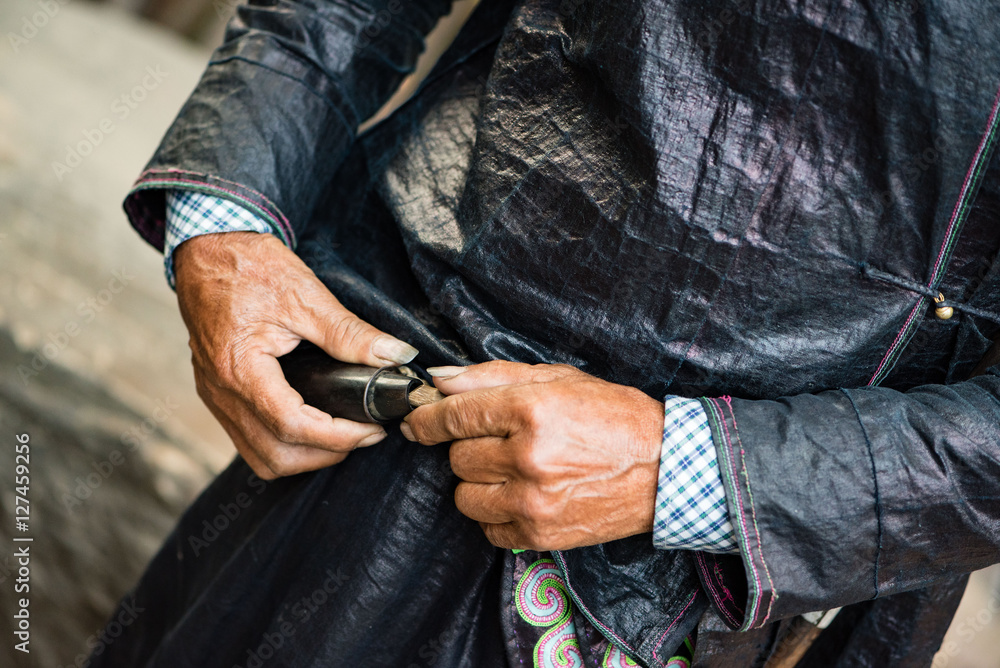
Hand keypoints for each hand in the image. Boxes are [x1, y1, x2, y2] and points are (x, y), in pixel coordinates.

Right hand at [174, 232, 418, 479]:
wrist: (205, 249)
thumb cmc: (247, 266)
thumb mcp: (305, 295)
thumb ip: (350, 333)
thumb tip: (395, 355)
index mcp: (240, 369)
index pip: (291, 426)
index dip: (337, 437)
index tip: (372, 430)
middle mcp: (222, 392)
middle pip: (275, 456)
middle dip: (324, 455)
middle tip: (362, 435)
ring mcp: (216, 396)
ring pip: (259, 455)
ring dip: (303, 456)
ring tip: (341, 434)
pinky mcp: (218, 393)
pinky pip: (249, 438)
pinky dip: (283, 444)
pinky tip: (311, 424)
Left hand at [402, 361, 662, 549]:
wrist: (665, 470)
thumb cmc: (614, 417)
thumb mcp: (558, 380)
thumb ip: (493, 376)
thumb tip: (440, 381)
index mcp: (531, 410)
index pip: (454, 415)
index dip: (426, 419)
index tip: (415, 422)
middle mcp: (528, 457)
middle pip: (458, 458)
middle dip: (469, 448)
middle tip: (499, 442)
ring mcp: (533, 501)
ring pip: (465, 497)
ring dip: (479, 483)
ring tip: (511, 471)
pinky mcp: (540, 535)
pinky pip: (488, 529)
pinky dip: (497, 514)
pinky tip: (523, 496)